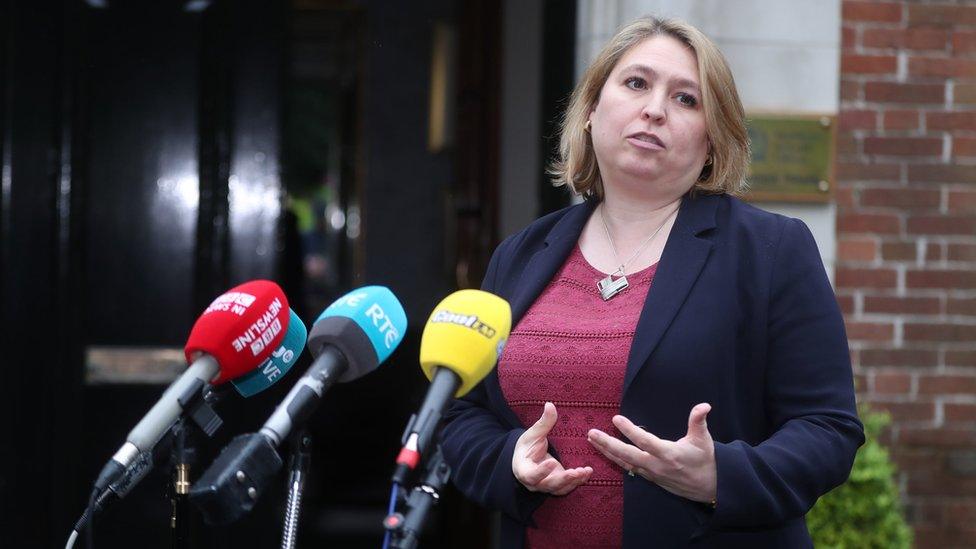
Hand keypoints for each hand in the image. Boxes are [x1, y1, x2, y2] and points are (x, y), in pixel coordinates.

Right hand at [512, 402, 592, 495]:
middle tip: (575, 471)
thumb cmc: (527, 446)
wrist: (527, 459)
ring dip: (573, 481)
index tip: (552, 462)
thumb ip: (543, 423)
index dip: (541, 471)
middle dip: (563, 479)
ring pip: (560, 488)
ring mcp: (547, 486)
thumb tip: (550, 404)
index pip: (531, 475)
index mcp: (524, 470)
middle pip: (548, 485)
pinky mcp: (558, 486)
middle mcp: (535, 483)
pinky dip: (578, 481)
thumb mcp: (533, 434)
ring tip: (585, 471)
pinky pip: (568, 487)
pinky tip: (587, 472)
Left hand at [587, 403, 716, 502]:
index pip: (645, 441)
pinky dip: (615, 460)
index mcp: (668, 454)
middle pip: (627, 455)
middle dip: (608, 444)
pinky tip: (604, 451)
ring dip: (607, 451)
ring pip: (624, 463)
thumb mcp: (703, 439)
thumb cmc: (705, 460)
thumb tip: (704, 405)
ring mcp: (651, 473)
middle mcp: (656, 465)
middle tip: (592, 433)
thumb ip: (699, 421)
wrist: (708, 487)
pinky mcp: (649, 478)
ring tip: (591, 440)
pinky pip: (628, 468)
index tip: (616, 418)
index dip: (630, 430)